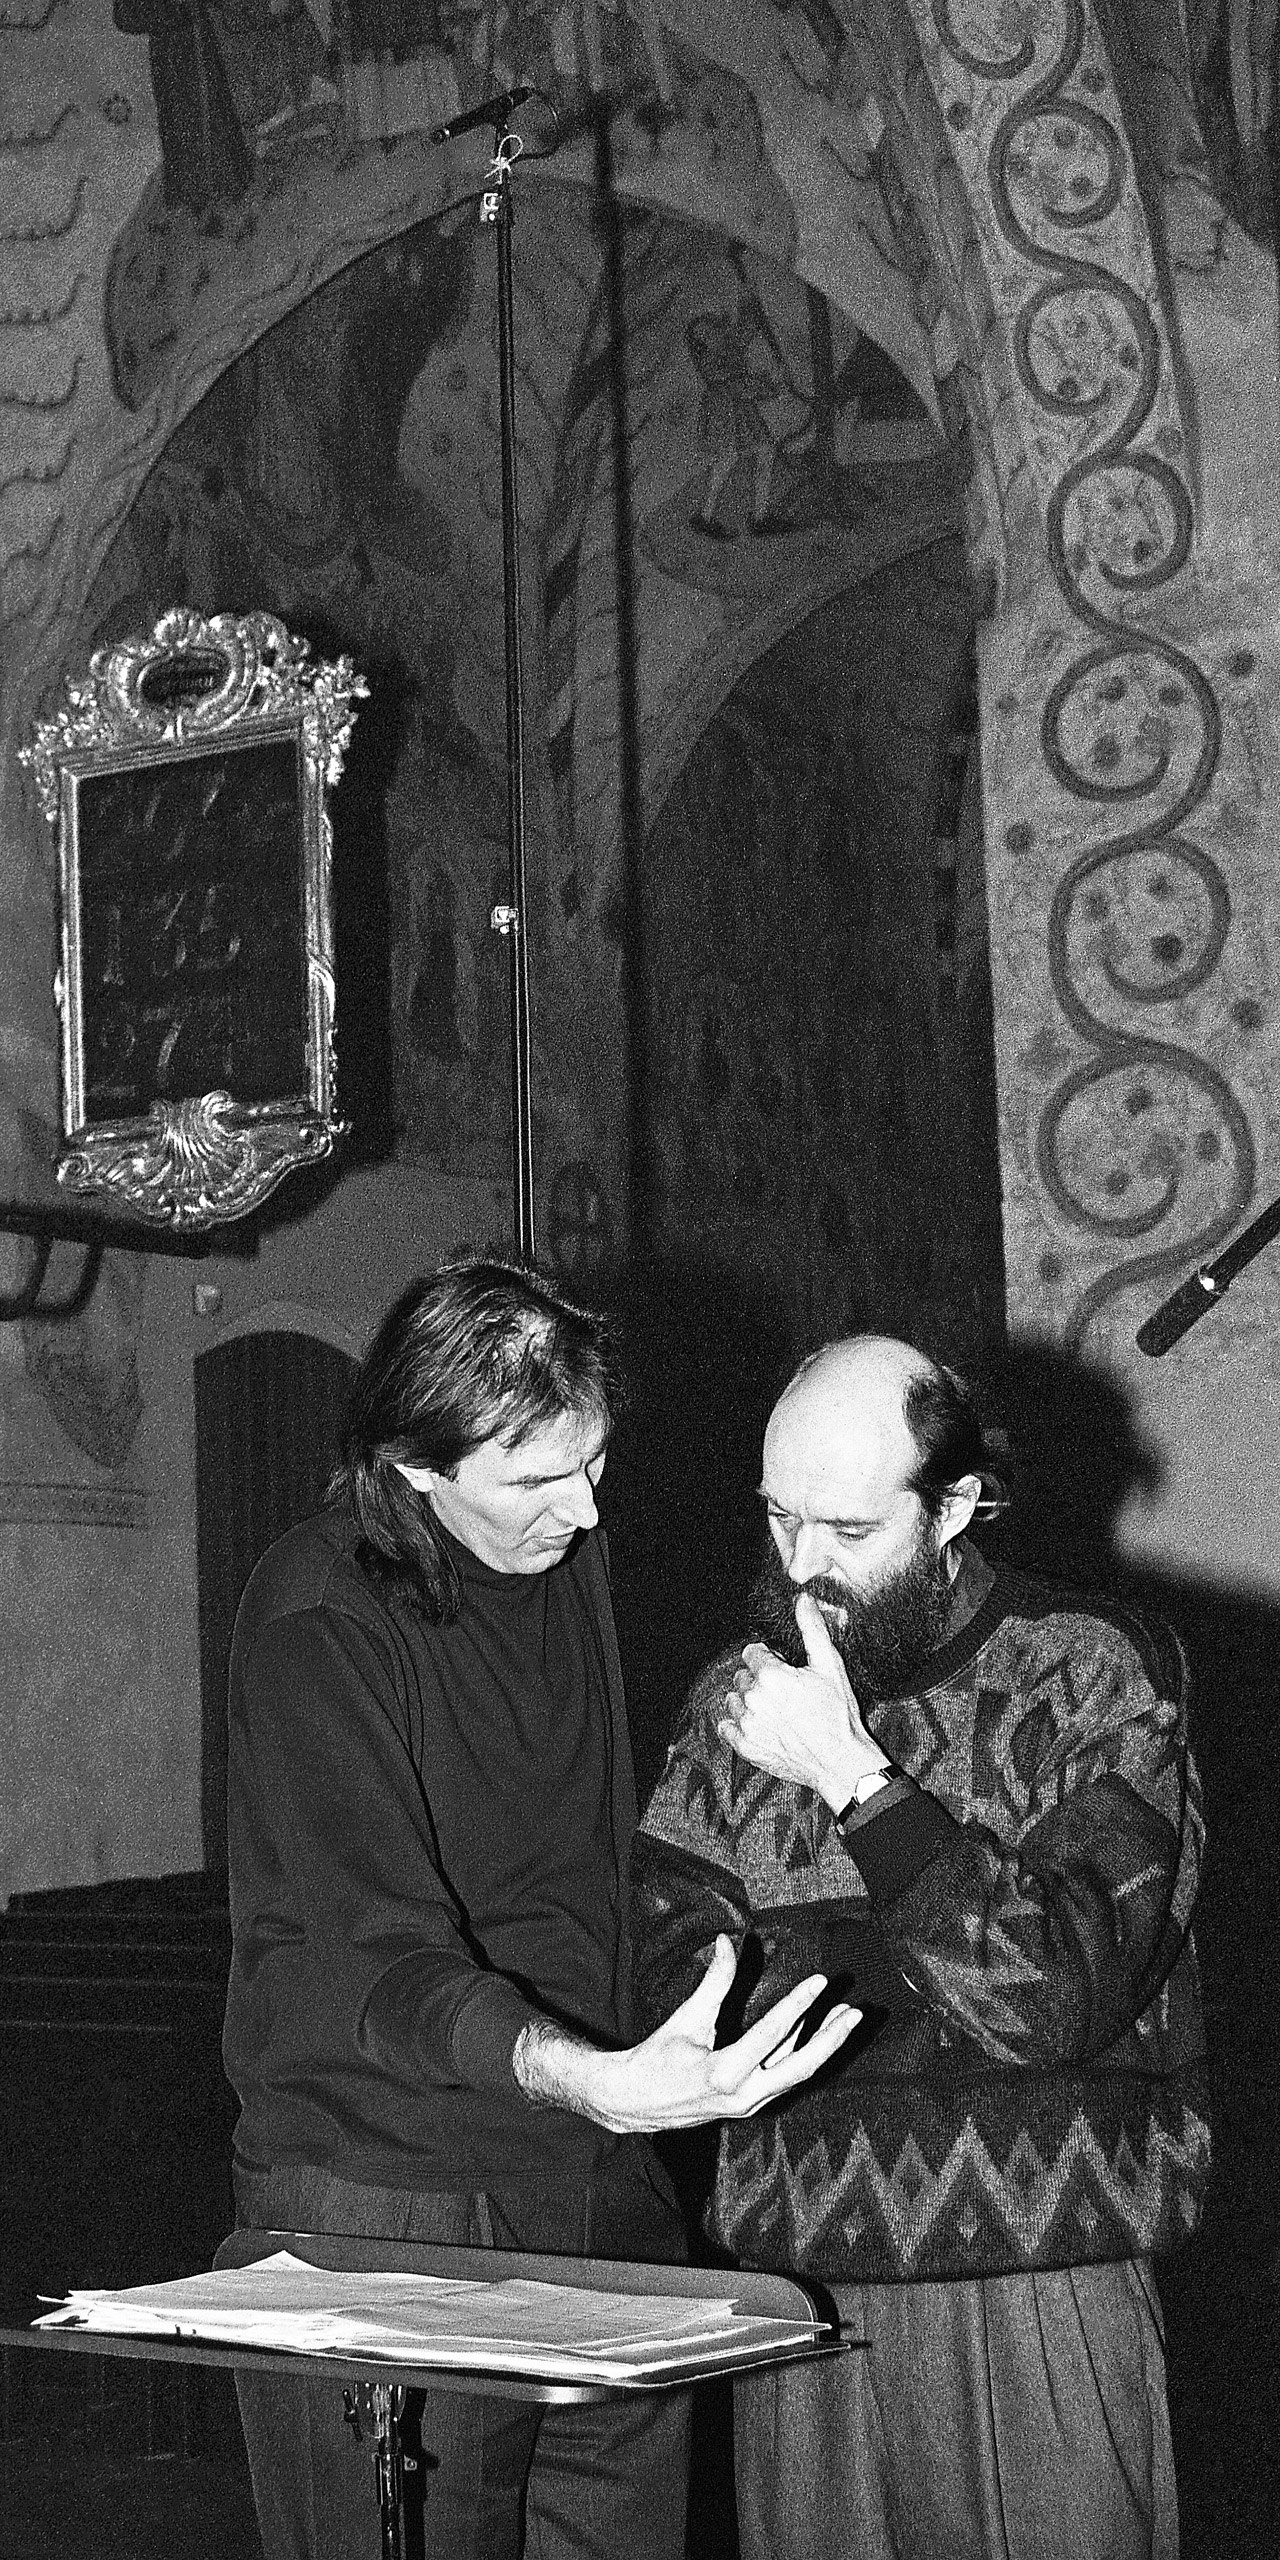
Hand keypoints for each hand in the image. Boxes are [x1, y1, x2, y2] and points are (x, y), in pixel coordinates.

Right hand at [512, 1935, 860, 2132]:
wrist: (635, 2102)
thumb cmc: (657, 2058)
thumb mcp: (686, 2019)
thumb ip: (714, 1982)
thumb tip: (726, 1941)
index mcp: (724, 2074)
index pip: (772, 2035)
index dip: (798, 2004)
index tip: (820, 1980)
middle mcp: (743, 2095)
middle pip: (801, 2067)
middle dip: (832, 2039)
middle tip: (857, 2011)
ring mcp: (750, 2103)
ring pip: (797, 2073)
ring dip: (823, 2045)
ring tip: (847, 2017)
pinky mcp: (750, 2102)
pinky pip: (783, 2075)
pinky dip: (800, 2052)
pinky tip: (815, 2030)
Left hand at [718, 1590, 884, 1809]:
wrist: (841, 1761)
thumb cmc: (838, 1714)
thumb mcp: (830, 1666)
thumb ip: (813, 1629)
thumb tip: (803, 1599)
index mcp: (770, 1675)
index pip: (751, 1652)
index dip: (769, 1658)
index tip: (783, 1669)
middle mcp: (753, 1699)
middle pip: (742, 1676)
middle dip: (758, 1679)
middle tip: (783, 1691)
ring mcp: (747, 1725)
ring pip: (733, 1700)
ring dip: (747, 1700)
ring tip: (773, 1709)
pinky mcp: (746, 1747)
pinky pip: (726, 1727)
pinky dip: (737, 1724)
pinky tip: (758, 1724)